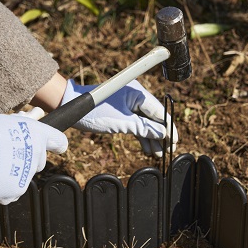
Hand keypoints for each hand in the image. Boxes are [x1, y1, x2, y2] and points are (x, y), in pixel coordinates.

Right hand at [0, 113, 67, 204]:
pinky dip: (4, 186)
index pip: (59, 140)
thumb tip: (20, 133)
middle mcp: (37, 154)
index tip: (57, 147)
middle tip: (9, 155)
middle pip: (41, 160)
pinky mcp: (18, 190)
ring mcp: (28, 173)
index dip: (57, 144)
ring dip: (14, 171)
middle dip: (30, 159)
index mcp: (37, 134)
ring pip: (25, 174)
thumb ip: (18, 130)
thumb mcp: (3, 122)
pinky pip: (14, 189)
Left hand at [61, 79, 177, 156]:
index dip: (168, 127)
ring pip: (146, 123)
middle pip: (154, 118)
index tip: (175, 140)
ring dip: (152, 138)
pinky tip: (147, 148)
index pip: (159, 111)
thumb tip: (163, 134)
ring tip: (158, 154)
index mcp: (138, 93)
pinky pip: (137, 124)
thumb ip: (143, 128)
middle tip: (168, 151)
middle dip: (161, 135)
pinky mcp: (123, 112)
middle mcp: (136, 97)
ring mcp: (130, 104)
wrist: (72, 106)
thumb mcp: (122, 123)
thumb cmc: (95, 111)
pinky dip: (141, 136)